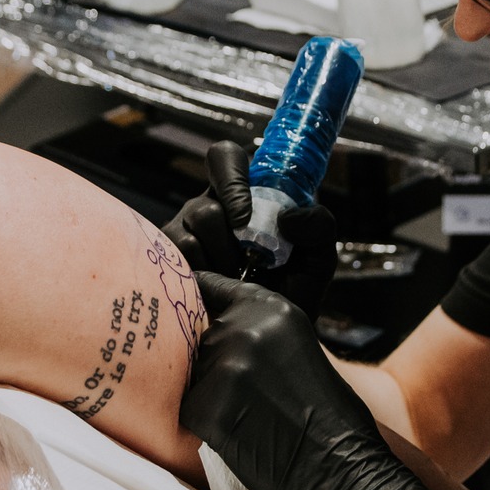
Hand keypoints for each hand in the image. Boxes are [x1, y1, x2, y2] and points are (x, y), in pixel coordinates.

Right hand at [161, 140, 336, 316]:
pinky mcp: (169, 258)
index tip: (245, 219)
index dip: (231, 179)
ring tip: (235, 284)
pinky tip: (216, 291)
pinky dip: (201, 278)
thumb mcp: (318, 258)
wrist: (270, 332)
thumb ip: (320, 227)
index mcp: (245, 193)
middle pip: (206, 207)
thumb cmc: (293, 290)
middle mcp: (210, 205)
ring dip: (218, 265)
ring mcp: (185, 231)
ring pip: (190, 235)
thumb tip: (288, 218)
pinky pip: (176, 260)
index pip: (225, 158)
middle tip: (246, 267)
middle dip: (229, 243)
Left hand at [181, 272, 454, 489]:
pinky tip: (240, 436)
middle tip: (248, 395)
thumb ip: (259, 333)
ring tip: (250, 417)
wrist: (342, 468)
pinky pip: (189, 411)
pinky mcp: (208, 406)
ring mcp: (225, 366)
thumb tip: (218, 329)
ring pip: (193, 376)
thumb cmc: (331, 418)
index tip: (187, 309)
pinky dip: (206, 426)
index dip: (197, 301)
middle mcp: (245, 329)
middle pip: (199, 337)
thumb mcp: (298, 349)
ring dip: (210, 395)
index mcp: (271, 309)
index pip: (209, 286)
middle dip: (212, 363)